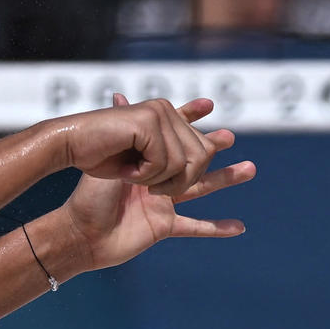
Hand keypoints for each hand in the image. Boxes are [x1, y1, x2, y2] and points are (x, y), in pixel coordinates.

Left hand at [55, 96, 254, 272]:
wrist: (79, 233)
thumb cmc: (87, 196)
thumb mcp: (106, 159)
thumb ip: (120, 131)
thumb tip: (118, 95)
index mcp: (143, 161)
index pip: (171, 137)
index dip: (189, 120)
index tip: (207, 105)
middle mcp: (155, 180)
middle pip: (192, 161)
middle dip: (211, 148)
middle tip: (229, 137)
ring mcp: (162, 204)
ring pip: (201, 188)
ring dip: (226, 178)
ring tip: (250, 168)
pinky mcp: (163, 226)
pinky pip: (195, 227)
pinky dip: (216, 228)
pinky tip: (239, 227)